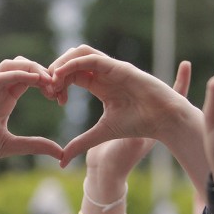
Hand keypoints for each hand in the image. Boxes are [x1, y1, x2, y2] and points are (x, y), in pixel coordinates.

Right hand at [0, 57, 61, 169]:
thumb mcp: (12, 146)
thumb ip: (35, 145)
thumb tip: (60, 153)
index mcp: (6, 99)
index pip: (30, 80)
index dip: (48, 83)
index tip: (61, 97)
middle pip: (23, 66)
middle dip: (43, 72)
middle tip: (58, 88)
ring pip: (11, 65)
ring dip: (32, 68)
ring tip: (49, 81)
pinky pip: (0, 76)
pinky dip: (18, 74)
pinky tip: (34, 80)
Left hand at [49, 46, 197, 166]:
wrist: (163, 123)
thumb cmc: (138, 126)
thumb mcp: (100, 134)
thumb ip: (80, 143)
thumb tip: (61, 161)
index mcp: (100, 86)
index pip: (72, 75)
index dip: (58, 84)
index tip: (54, 100)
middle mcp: (105, 74)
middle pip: (73, 60)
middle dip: (56, 71)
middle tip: (49, 89)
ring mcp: (112, 68)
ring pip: (80, 52)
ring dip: (63, 62)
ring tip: (53, 80)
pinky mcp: (119, 67)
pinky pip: (91, 58)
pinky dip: (73, 63)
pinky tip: (62, 76)